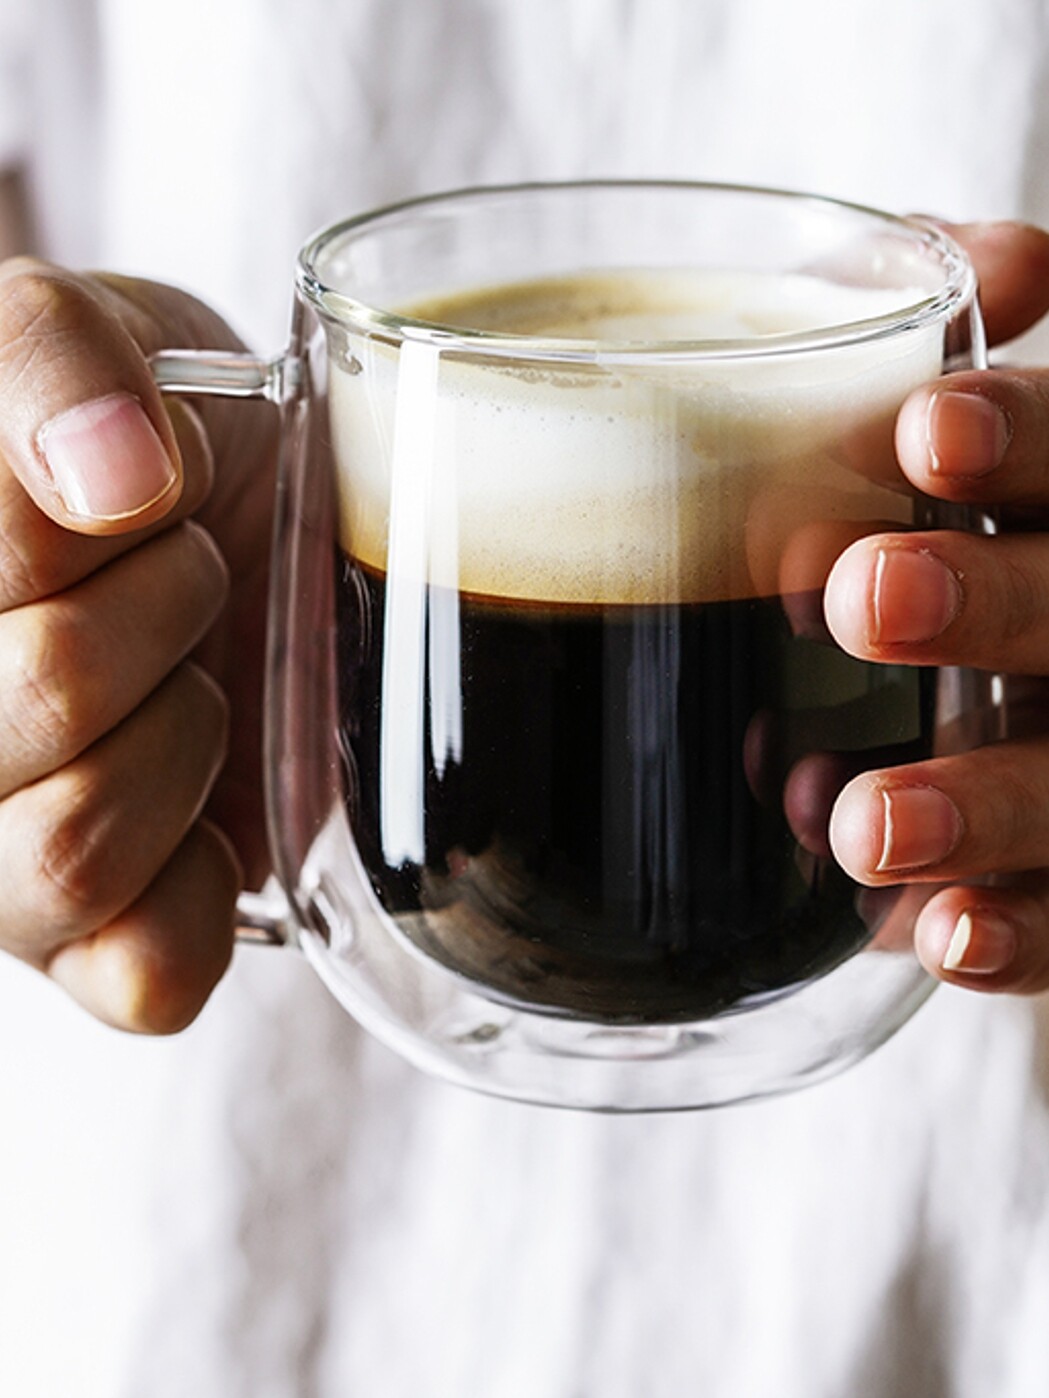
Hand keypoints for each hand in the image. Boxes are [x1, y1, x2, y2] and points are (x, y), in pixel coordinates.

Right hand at [0, 258, 277, 1030]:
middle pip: (46, 695)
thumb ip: (53, 363)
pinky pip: (146, 972)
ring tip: (192, 675)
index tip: (141, 483)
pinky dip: (201, 888)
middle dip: (171, 601)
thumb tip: (112, 485)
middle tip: (188, 568)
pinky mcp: (95, 954)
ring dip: (183, 732)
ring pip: (71, 849)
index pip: (12, 569)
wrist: (229, 519)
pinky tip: (207, 806)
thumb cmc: (137, 428)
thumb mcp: (87, 328)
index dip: (104, 511)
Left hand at [823, 221, 1048, 993]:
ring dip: (988, 801)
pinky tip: (938, 936)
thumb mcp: (982, 441)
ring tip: (861, 820)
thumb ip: (959, 350)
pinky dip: (1024, 933)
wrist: (1018, 665)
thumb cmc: (993, 536)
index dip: (1031, 439)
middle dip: (991, 602)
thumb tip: (881, 270)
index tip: (926, 433)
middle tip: (865, 597)